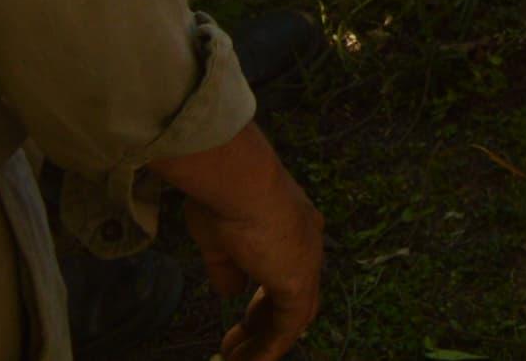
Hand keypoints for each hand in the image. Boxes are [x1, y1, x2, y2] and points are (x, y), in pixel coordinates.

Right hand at [154, 120, 322, 360]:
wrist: (238, 181)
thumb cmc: (223, 198)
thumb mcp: (219, 238)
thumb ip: (227, 267)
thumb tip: (230, 291)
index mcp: (292, 227)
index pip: (283, 270)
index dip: (263, 297)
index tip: (243, 315)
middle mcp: (307, 244)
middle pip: (290, 296)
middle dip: (262, 323)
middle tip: (236, 343)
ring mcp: (305, 263)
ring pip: (291, 316)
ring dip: (263, 342)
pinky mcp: (298, 282)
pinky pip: (288, 327)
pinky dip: (270, 348)